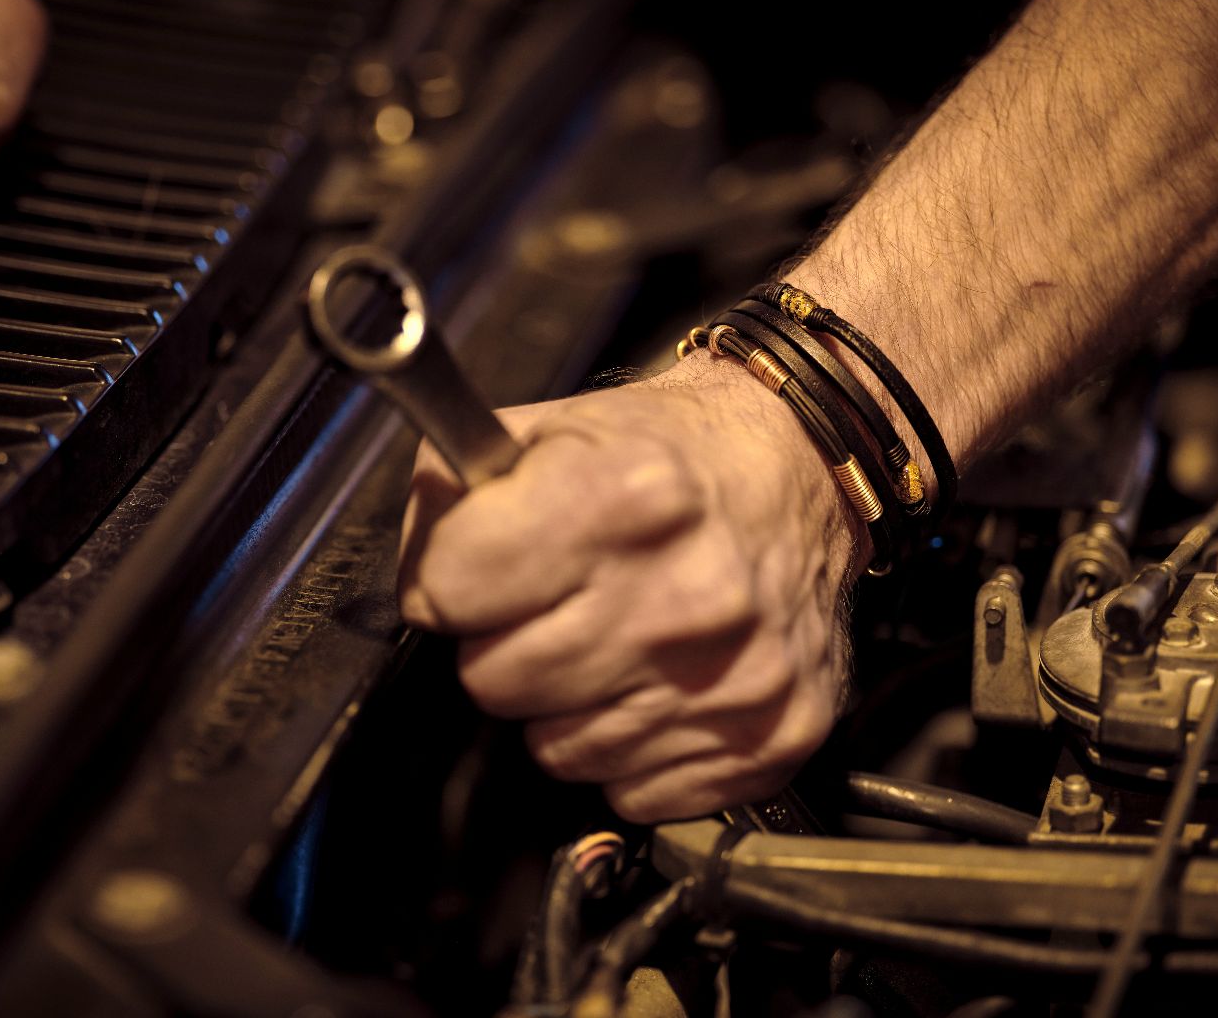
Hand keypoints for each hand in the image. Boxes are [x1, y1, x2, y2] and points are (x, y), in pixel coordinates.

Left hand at [396, 355, 860, 821]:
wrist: (801, 471)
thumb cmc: (670, 456)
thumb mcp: (551, 428)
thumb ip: (453, 492)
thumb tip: (416, 583)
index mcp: (623, 498)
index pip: (448, 590)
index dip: (448, 581)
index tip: (479, 570)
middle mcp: (685, 595)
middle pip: (493, 682)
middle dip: (505, 645)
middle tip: (554, 606)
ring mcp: (733, 678)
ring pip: (556, 752)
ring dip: (567, 705)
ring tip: (612, 639)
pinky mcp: (770, 738)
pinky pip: (633, 790)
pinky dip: (633, 749)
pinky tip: (659, 684)